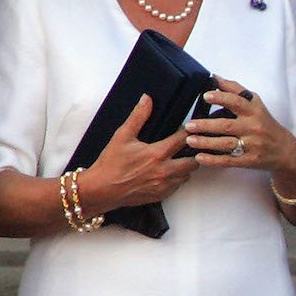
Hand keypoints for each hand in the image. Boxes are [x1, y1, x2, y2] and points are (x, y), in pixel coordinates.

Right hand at [77, 94, 199, 211]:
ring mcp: (163, 186)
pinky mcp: (160, 195)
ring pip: (187, 175)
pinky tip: (168, 171)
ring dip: (185, 166)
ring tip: (178, 158)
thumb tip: (147, 99)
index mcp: (157, 154)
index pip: (184, 140)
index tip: (186, 129)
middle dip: (193, 152)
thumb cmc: (111, 163)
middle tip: (187, 146)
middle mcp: (164, 171)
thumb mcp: (122, 136)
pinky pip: (177, 186)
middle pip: (192, 161)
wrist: (102, 190)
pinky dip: (176, 178)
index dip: (188, 132)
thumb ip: (138, 116)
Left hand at [183, 75, 295, 174]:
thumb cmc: (265, 123)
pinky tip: (200, 157)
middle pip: (227, 126)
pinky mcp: (249, 160)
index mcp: (254, 111)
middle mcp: (253, 127)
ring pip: (226, 144)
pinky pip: (229, 160)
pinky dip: (213, 160)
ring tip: (190, 140)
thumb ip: (235, 90)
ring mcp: (251, 145)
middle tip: (189, 125)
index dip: (221, 98)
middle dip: (206, 125)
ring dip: (206, 142)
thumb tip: (215, 77)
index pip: (236, 102)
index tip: (206, 96)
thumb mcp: (255, 103)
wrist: (284, 150)